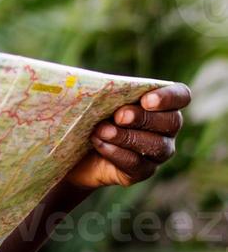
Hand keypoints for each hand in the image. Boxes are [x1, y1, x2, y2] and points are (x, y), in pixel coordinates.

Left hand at [63, 83, 190, 190]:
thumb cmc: (87, 115)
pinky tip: (100, 144)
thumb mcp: (94, 99)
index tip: (146, 100)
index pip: (181, 96)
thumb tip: (94, 80)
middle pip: (171, 122)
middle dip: (143, 118)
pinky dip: (117, 153)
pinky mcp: (142, 171)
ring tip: (101, 131)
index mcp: (161, 104)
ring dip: (127, 137)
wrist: (72, 150)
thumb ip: (104, 89)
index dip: (169, 97)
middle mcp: (166, 128)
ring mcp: (158, 152)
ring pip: (156, 145)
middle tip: (118, 116)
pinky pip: (137, 164)